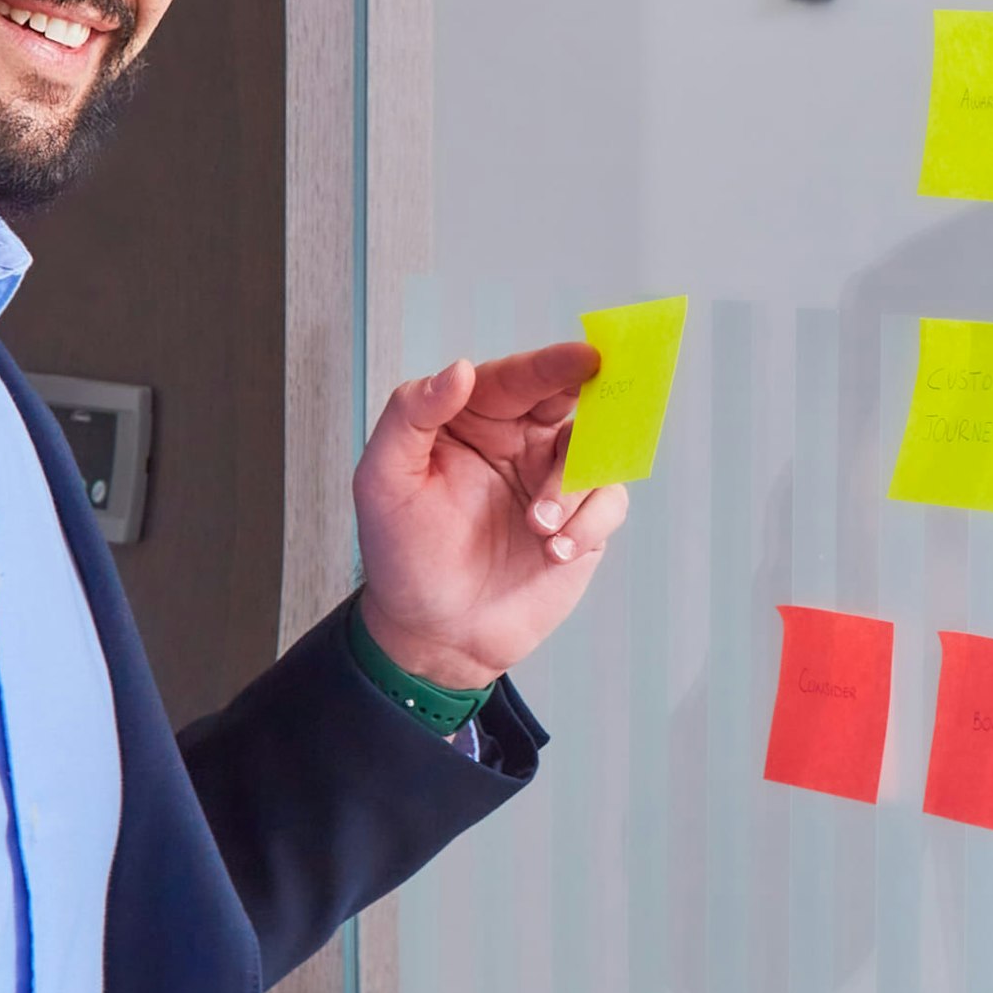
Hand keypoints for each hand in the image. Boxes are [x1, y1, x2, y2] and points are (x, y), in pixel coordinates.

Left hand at [351, 342, 626, 689]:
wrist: (436, 635)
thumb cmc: (401, 555)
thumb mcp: (384, 481)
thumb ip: (411, 415)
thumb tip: (460, 369)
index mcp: (473, 418)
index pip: (517, 379)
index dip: (552, 364)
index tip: (585, 358)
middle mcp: (519, 440)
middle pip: (570, 400)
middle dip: (592, 399)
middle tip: (604, 405)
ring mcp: (555, 480)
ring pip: (596, 452)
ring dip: (575, 485)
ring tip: (539, 526)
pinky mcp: (583, 521)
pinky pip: (608, 503)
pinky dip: (588, 524)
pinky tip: (554, 552)